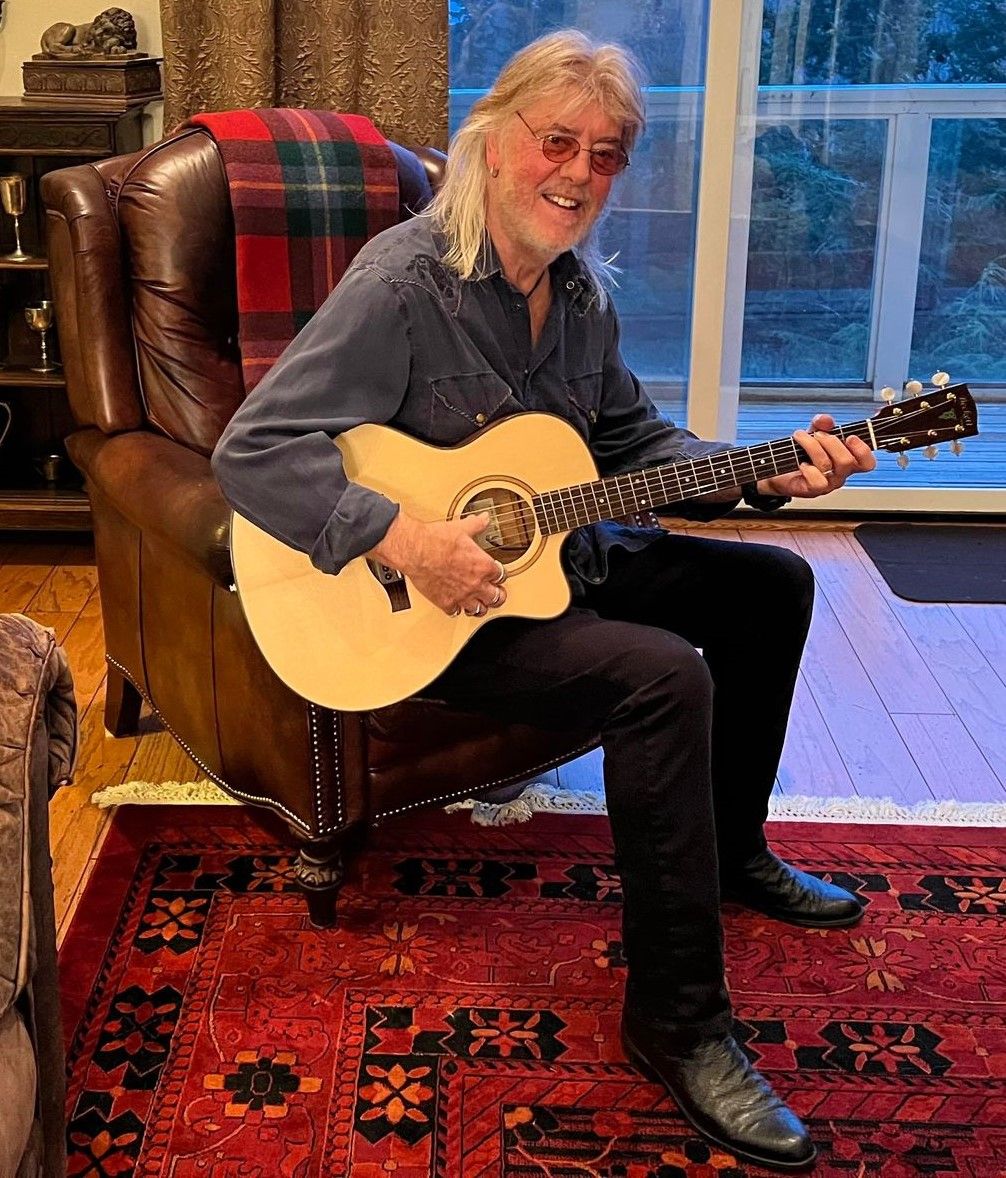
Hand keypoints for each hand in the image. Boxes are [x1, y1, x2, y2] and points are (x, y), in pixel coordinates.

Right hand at [367, 510, 507, 616]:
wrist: (414, 550)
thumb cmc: (435, 540)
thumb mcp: (461, 528)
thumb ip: (477, 524)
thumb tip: (484, 518)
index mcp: (483, 565)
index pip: (501, 575)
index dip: (499, 573)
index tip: (496, 573)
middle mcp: (475, 583)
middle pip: (496, 597)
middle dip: (497, 594)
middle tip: (496, 592)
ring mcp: (461, 595)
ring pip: (479, 609)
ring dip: (481, 606)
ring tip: (480, 603)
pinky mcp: (445, 602)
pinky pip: (456, 612)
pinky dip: (457, 610)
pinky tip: (456, 605)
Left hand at [757, 413, 875, 498]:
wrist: (777, 468)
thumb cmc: (800, 452)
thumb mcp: (813, 433)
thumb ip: (821, 425)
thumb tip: (826, 420)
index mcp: (847, 462)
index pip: (867, 463)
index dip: (862, 450)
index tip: (850, 437)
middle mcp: (840, 474)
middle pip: (846, 460)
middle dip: (830, 442)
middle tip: (817, 434)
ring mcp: (827, 484)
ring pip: (828, 465)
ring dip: (812, 446)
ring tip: (800, 437)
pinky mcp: (812, 491)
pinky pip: (817, 481)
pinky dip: (808, 469)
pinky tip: (800, 463)